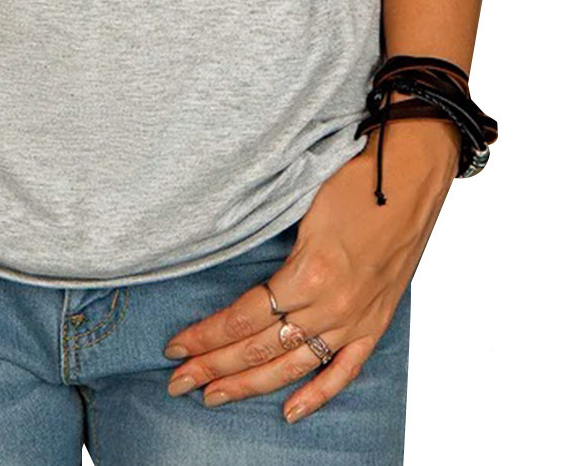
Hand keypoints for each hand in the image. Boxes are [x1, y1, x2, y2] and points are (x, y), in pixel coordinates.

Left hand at [160, 109, 458, 422]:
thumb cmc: (352, 177)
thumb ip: (270, 242)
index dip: (207, 335)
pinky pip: (344, 370)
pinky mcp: (376, 323)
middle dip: (214, 366)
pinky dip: (317, 395)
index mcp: (309, 272)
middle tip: (176, 382)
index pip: (244, 317)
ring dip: (248, 385)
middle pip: (260, 347)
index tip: (175, 346)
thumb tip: (227, 262)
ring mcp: (355, 319)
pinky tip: (289, 412)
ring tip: (212, 397)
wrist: (411, 174)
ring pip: (292, 366)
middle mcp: (331, 305)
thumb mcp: (300, 203)